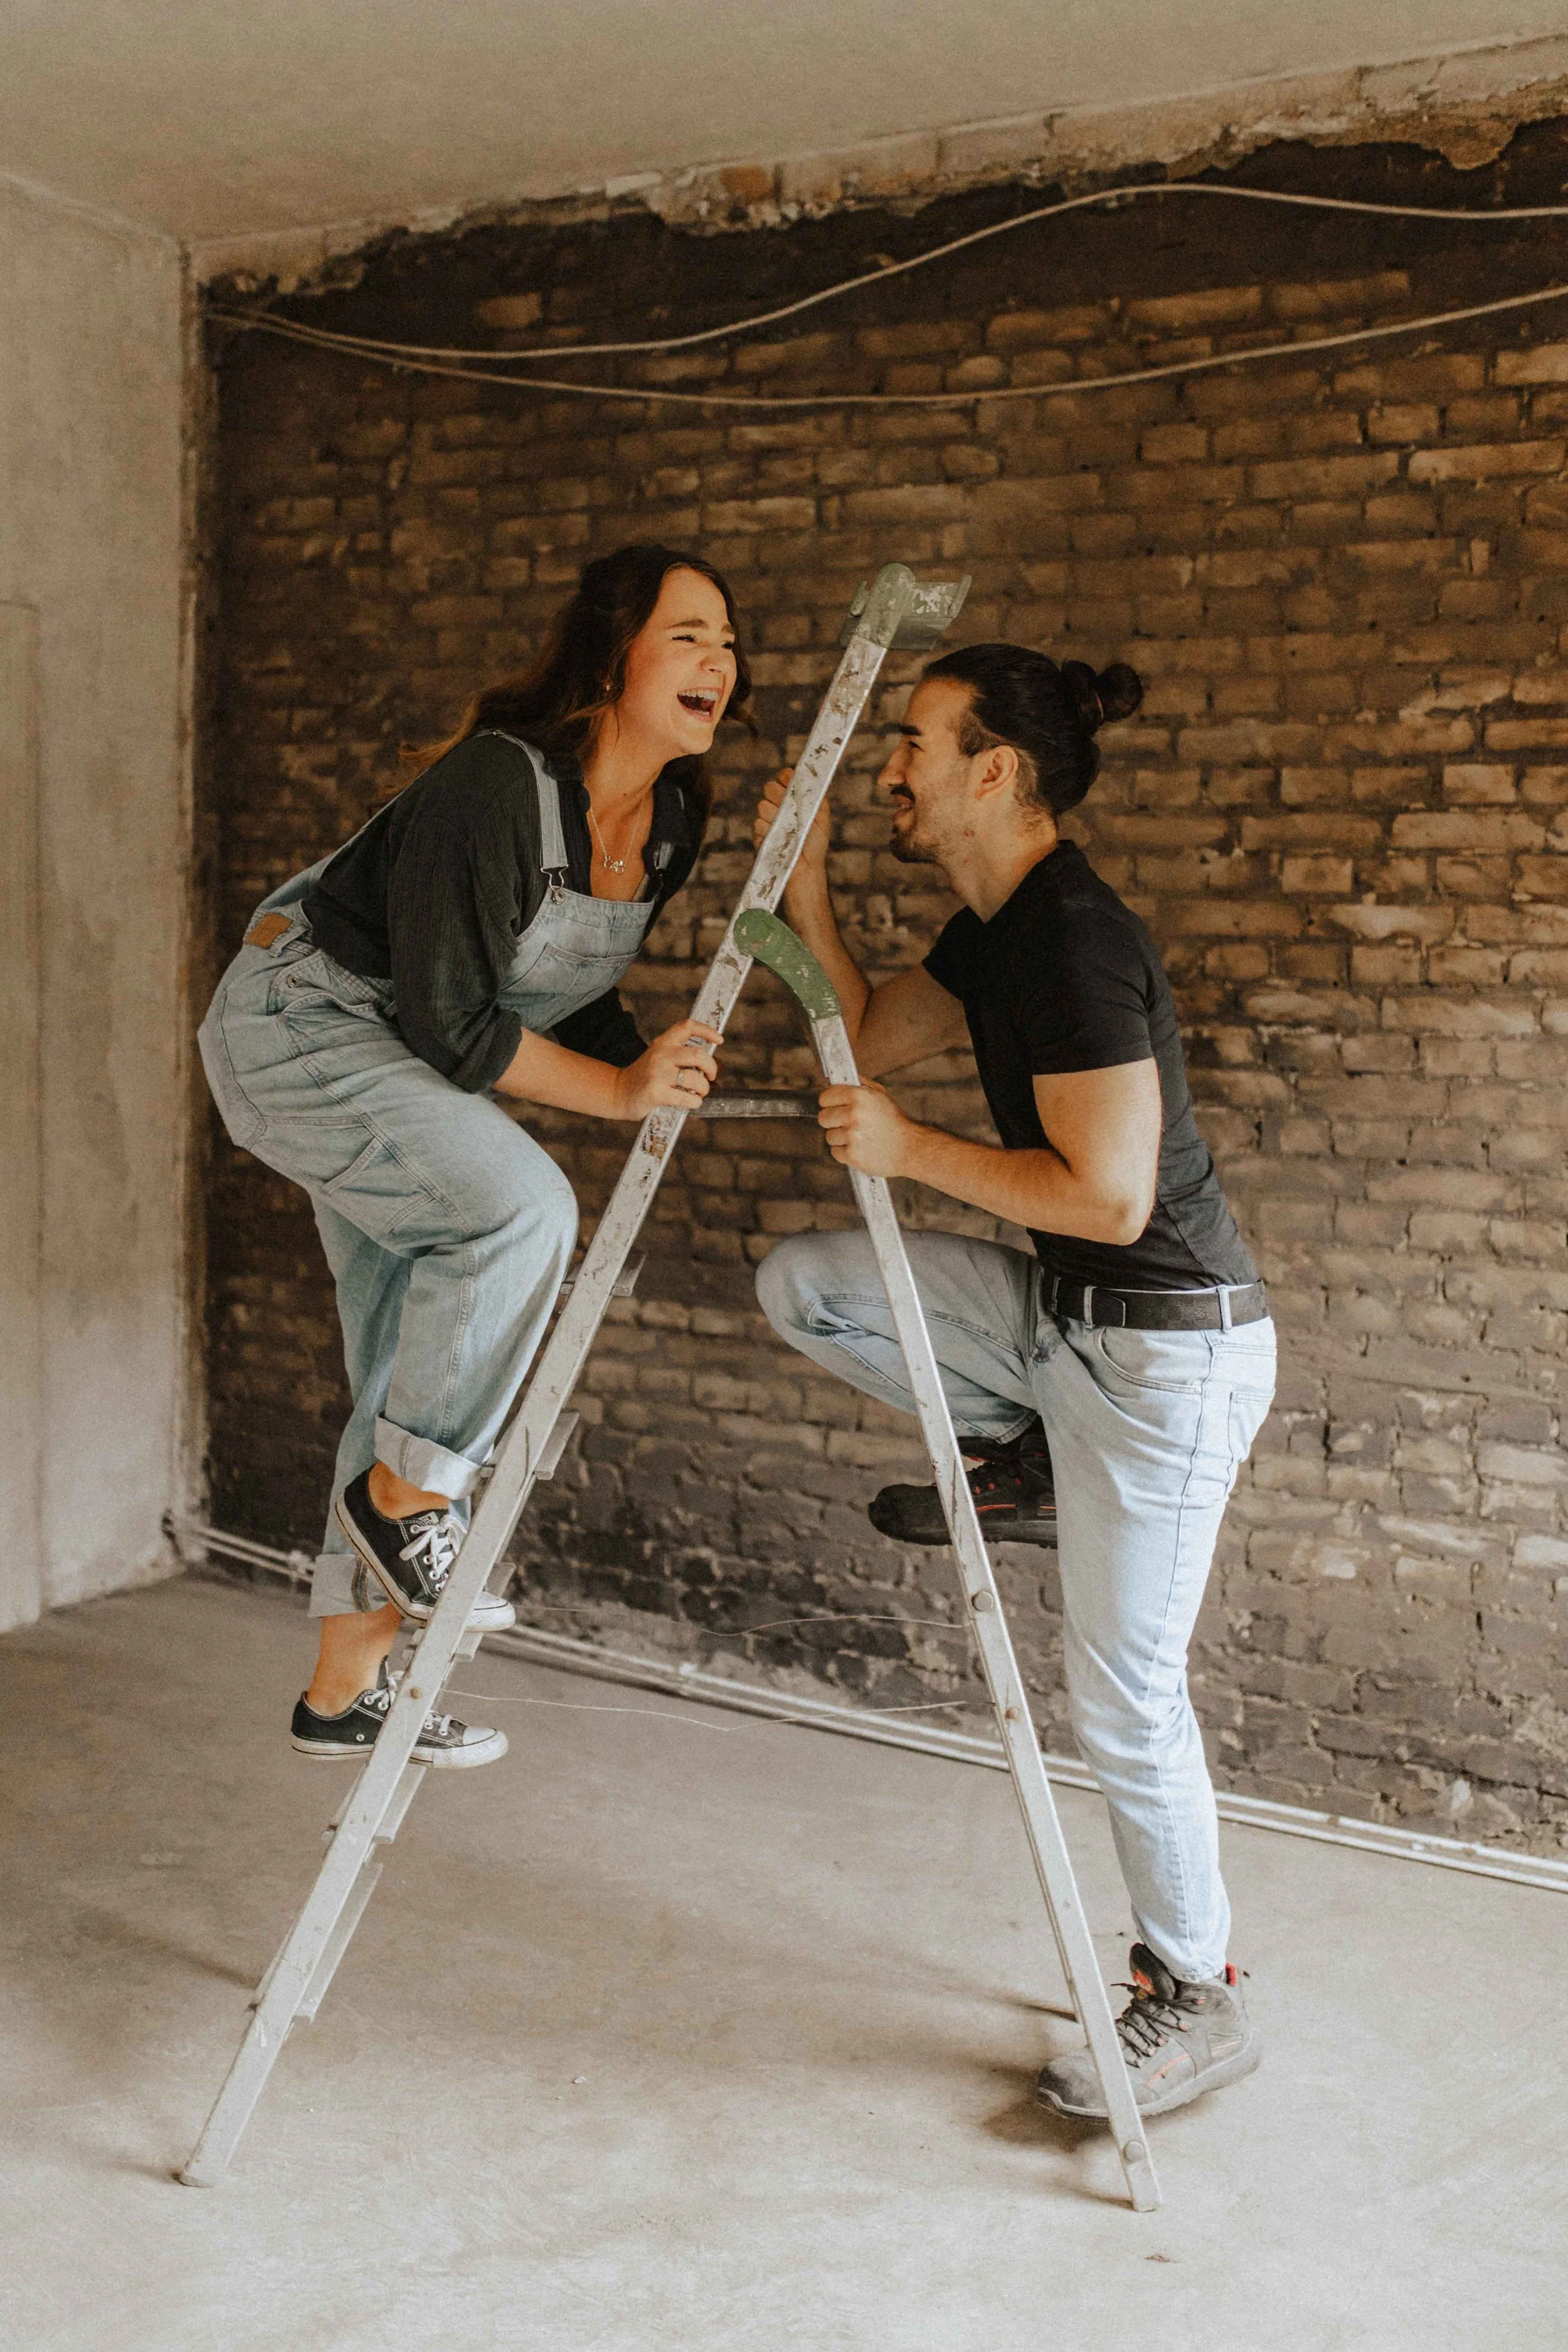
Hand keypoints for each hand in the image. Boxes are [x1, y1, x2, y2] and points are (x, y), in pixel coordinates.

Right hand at [613, 1020, 721, 1118]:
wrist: (618, 1092)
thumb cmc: (644, 1077)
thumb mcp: (658, 1057)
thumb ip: (678, 1055)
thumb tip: (708, 1063)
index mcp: (662, 1043)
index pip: (687, 1027)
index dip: (707, 1030)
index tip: (719, 1040)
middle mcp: (660, 1054)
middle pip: (698, 1054)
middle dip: (711, 1068)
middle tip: (710, 1076)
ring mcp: (658, 1074)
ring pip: (695, 1079)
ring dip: (703, 1088)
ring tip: (699, 1092)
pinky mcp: (656, 1092)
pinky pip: (687, 1097)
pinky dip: (695, 1102)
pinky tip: (691, 1102)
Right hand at [753, 766, 829, 896]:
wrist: (805, 868)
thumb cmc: (815, 844)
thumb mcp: (822, 818)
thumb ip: (817, 798)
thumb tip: (809, 780)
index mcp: (793, 798)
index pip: (784, 777)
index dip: (785, 776)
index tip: (789, 780)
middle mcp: (778, 805)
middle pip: (769, 787)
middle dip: (779, 795)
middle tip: (790, 808)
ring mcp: (766, 818)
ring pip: (762, 805)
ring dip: (776, 816)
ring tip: (789, 830)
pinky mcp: (758, 833)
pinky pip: (758, 823)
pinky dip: (769, 831)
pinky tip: (779, 840)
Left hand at [818, 1081, 916, 1177]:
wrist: (909, 1148)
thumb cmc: (895, 1122)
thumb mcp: (881, 1095)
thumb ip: (860, 1084)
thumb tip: (838, 1079)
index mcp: (859, 1096)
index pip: (825, 1097)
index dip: (830, 1102)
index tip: (835, 1106)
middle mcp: (853, 1114)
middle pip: (823, 1117)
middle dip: (833, 1120)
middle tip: (848, 1123)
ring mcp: (852, 1136)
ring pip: (829, 1136)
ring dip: (841, 1137)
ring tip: (859, 1136)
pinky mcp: (851, 1155)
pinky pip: (835, 1152)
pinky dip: (845, 1152)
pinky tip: (860, 1147)